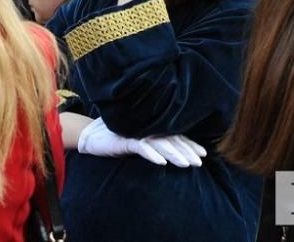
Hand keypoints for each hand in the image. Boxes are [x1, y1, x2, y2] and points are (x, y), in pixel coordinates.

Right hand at [77, 117, 204, 166]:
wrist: (90, 136)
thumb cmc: (116, 138)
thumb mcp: (137, 141)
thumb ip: (152, 144)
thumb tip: (170, 154)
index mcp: (152, 130)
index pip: (175, 137)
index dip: (190, 144)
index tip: (204, 154)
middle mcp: (147, 130)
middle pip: (171, 140)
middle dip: (187, 151)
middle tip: (200, 161)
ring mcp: (137, 134)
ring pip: (160, 143)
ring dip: (174, 153)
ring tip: (186, 164)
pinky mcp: (125, 140)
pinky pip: (141, 147)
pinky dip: (152, 154)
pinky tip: (161, 162)